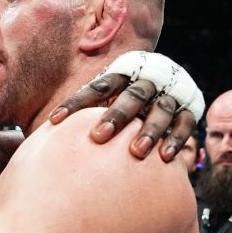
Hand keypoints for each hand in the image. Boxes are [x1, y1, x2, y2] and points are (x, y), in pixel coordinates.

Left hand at [49, 73, 195, 160]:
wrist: (172, 81)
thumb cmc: (127, 97)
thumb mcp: (107, 95)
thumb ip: (83, 110)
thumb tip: (42, 131)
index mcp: (123, 74)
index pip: (97, 86)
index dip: (76, 103)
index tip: (55, 121)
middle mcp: (147, 81)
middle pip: (131, 96)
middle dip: (116, 116)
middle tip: (98, 137)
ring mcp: (170, 95)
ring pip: (160, 110)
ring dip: (149, 131)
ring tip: (136, 152)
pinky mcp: (189, 109)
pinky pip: (185, 124)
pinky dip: (176, 140)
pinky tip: (165, 158)